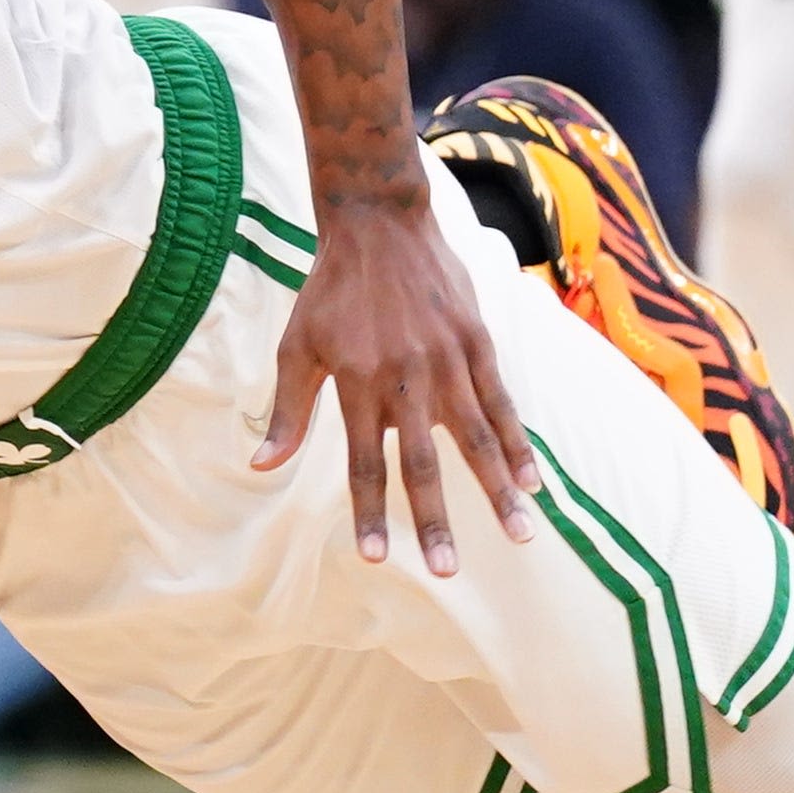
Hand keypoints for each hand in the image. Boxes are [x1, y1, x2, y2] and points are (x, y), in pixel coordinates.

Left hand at [258, 196, 539, 574]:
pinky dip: (518, 443)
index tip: (376, 558)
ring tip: (520, 534)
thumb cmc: (330, 290)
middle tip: (447, 570)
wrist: (379, 223)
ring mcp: (447, 363)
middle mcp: (405, 381)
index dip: (369, 512)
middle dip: (435, 521)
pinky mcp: (477, 344)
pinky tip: (533, 480)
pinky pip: (502, 403)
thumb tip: (260, 465)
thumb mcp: (297, 346)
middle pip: (421, 464)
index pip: (363, 463)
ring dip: (498, 491)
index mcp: (358, 385)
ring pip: (477, 440)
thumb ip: (287, 410)